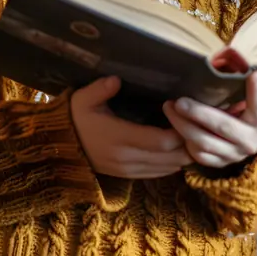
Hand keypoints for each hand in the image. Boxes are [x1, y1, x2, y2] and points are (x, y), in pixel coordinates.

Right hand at [70, 76, 191, 178]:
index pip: (160, 141)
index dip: (178, 131)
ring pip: (166, 169)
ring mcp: (127, 169)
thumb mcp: (83, 99)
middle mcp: (126, 157)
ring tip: (190, 138)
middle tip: (196, 128)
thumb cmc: (75, 118)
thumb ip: (101, 89)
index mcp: (118, 136)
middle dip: (186, 146)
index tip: (185, 115)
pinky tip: (176, 152)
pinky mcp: (127, 176)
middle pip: (169, 158)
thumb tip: (116, 79)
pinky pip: (156, 174)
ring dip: (181, 156)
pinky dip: (170, 164)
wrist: (60, 147)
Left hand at [162, 71, 256, 168]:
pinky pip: (198, 155)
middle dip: (197, 113)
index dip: (256, 92)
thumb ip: (242, 82)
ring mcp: (233, 156)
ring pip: (203, 142)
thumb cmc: (244, 112)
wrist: (247, 143)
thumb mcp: (249, 99)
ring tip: (169, 108)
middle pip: (222, 126)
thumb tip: (232, 54)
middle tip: (178, 101)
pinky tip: (177, 126)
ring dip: (182, 125)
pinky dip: (185, 141)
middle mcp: (249, 142)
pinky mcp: (219, 165)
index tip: (252, 74)